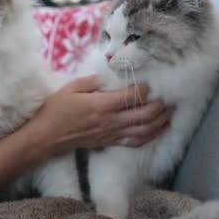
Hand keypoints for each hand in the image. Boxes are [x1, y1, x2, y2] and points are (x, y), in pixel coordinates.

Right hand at [24, 75, 173, 154]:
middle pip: (144, 115)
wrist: (47, 136)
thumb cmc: (57, 110)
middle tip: (170, 97)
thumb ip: (93, 81)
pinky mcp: (111, 143)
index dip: (145, 89)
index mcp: (102, 105)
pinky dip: (151, 136)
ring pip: (144, 130)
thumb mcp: (72, 88)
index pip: (131, 97)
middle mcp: (111, 121)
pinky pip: (136, 142)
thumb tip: (110, 75)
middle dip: (160, 106)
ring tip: (171, 112)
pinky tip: (160, 130)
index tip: (152, 82)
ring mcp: (112, 134)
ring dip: (161, 121)